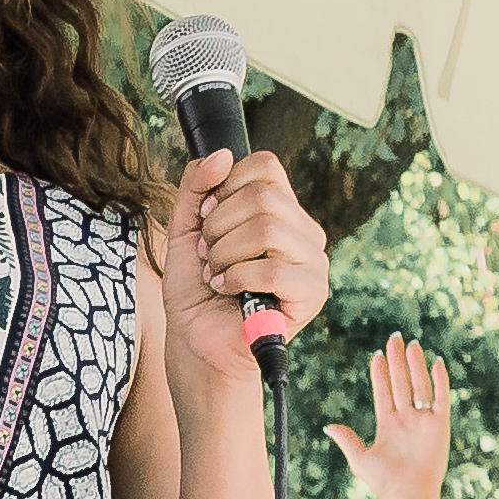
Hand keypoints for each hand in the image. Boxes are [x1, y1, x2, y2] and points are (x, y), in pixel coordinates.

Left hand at [155, 147, 328, 390]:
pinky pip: (272, 268)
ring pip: (266, 229)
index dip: (225, 188)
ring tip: (218, 275)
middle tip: (209, 256)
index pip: (265, 166)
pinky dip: (236, 278)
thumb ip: (195, 186)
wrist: (196, 343)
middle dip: (219, 227)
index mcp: (281, 210)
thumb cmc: (196, 289)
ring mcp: (313, 262)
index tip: (206, 219)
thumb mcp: (185, 228)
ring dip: (225, 255)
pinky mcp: (312, 294)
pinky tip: (228, 291)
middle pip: (263, 196)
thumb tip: (222, 155)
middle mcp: (304, 232)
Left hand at [327, 336, 451, 498]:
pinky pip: (440, 398)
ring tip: (412, 344)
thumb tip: (328, 426)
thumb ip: (347, 440)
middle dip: (397, 360)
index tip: (376, 355)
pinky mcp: (439, 425)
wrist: (409, 496)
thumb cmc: (385, 483)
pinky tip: (436, 363)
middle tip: (394, 338)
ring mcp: (423, 420)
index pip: (383, 391)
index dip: (379, 372)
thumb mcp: (360, 459)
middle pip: (400, 382)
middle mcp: (406, 418)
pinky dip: (439, 381)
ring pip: (419, 385)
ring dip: (415, 365)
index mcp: (387, 423)